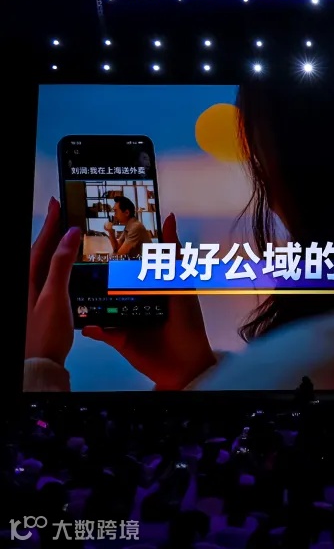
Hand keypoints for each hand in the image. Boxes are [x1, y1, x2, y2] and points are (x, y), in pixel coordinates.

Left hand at [27, 198, 79, 365]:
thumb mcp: (55, 296)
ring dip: (56, 248)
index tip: (57, 204)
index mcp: (28, 279)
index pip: (40, 243)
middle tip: (62, 213)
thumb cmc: (44, 334)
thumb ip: (61, 265)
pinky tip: (70, 267)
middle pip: (41, 251)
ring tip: (67, 233)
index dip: (51, 223)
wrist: (40, 364)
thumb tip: (69, 236)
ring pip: (45, 264)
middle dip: (52, 231)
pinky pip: (51, 277)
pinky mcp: (42, 305)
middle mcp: (28, 284)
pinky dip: (60, 266)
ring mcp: (33, 295)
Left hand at [82, 213, 216, 389]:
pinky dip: (172, 239)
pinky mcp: (181, 285)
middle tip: (120, 225)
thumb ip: (108, 332)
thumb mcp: (124, 341)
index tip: (110, 250)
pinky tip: (169, 221)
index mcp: (144, 303)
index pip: (130, 278)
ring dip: (152, 237)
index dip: (122, 264)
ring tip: (141, 216)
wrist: (180, 368)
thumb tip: (87, 327)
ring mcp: (170, 286)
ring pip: (159, 257)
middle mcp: (157, 292)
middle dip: (136, 244)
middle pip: (144, 263)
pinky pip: (176, 258)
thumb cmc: (156, 356)